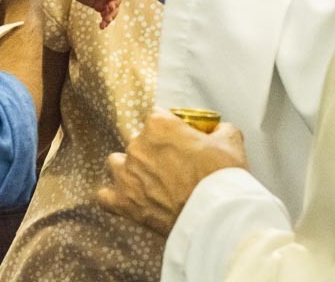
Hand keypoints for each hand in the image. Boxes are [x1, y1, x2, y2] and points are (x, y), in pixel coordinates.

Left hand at [97, 109, 247, 235]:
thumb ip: (220, 129)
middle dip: (153, 152)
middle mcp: (137, 144)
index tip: (180, 142)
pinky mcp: (123, 201)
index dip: (169, 130)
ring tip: (148, 182)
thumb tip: (218, 130)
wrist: (214, 215)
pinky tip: (127, 200)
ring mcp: (127, 173)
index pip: (157, 118)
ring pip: (116, 163)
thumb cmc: (220, 176)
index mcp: (159, 124)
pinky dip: (113, 198)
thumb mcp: (230, 142)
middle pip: (138, 141)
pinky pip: (104, 196)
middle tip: (173, 168)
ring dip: (128, 170)